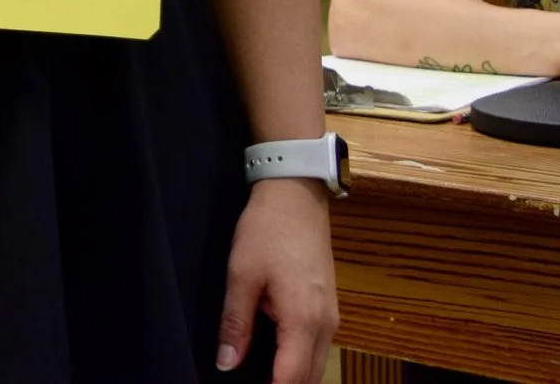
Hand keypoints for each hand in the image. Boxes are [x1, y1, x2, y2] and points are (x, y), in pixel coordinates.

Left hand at [216, 177, 333, 382]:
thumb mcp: (241, 275)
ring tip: (261, 375)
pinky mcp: (330, 308)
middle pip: (309, 378)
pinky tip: (276, 357)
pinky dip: (300, 361)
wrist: (297, 196)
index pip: (291, 379)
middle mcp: (325, 326)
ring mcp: (332, 317)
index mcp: (303, 321)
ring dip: (293, 377)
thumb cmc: (267, 231)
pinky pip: (318, 348)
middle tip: (251, 383)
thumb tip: (227, 364)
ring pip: (316, 365)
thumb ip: (235, 324)